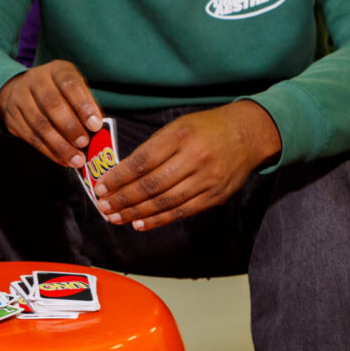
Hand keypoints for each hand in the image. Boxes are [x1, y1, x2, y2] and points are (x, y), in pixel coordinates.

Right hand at [0, 61, 104, 168]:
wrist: (20, 90)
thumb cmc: (57, 91)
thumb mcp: (73, 88)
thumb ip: (85, 104)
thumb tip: (97, 129)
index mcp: (56, 70)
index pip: (69, 84)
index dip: (83, 104)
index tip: (95, 124)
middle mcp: (35, 80)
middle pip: (51, 103)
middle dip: (70, 126)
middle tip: (84, 143)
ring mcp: (20, 98)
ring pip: (40, 124)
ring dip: (60, 145)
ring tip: (76, 159)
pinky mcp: (12, 118)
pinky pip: (31, 137)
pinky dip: (49, 151)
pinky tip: (63, 160)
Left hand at [94, 102, 281, 230]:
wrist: (249, 134)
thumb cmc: (205, 129)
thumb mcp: (177, 127)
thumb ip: (152, 149)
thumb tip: (120, 174)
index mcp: (180, 136)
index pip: (142, 161)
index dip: (118, 178)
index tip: (100, 187)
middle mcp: (194, 158)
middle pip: (151, 184)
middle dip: (123, 199)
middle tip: (104, 207)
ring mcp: (207, 179)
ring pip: (164, 201)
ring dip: (136, 213)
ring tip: (115, 218)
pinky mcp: (215, 196)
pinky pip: (181, 212)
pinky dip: (158, 220)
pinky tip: (139, 223)